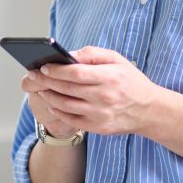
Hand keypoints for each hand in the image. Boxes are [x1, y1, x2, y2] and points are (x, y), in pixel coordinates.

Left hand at [21, 46, 160, 135]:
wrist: (149, 111)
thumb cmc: (131, 81)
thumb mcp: (118, 60)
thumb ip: (93, 54)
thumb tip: (69, 55)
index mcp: (109, 77)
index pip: (75, 73)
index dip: (56, 70)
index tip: (44, 66)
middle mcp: (104, 97)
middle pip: (66, 88)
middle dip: (46, 81)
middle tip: (33, 75)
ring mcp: (100, 114)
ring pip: (65, 105)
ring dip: (49, 96)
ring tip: (41, 88)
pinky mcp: (98, 127)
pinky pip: (72, 120)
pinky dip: (58, 111)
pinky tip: (52, 103)